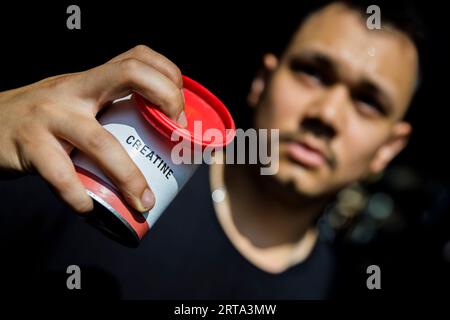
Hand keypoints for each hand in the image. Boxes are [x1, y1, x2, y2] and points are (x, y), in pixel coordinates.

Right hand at [0, 45, 185, 213]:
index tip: (180, 111)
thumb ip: (107, 110)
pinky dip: (80, 198)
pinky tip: (89, 209)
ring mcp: (50, 115)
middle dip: (166, 99)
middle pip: (129, 74)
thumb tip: (155, 139)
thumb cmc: (44, 118)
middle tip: (177, 138)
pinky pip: (62, 176)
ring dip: (129, 177)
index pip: (137, 57)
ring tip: (144, 202)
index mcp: (90, 80)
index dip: (168, 76)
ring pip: (102, 141)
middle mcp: (73, 90)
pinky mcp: (29, 145)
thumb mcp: (76, 102)